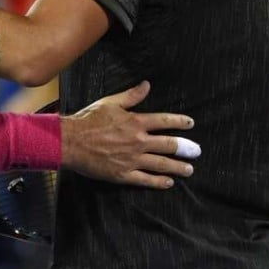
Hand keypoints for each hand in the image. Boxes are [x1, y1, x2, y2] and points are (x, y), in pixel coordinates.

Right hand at [61, 80, 199, 188]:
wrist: (70, 141)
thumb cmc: (89, 120)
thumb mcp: (110, 102)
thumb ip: (131, 96)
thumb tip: (147, 85)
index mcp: (135, 122)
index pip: (163, 121)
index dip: (179, 122)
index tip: (190, 123)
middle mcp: (137, 141)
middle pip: (168, 145)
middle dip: (185, 148)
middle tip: (197, 151)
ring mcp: (131, 160)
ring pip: (160, 164)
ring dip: (177, 167)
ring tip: (189, 170)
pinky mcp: (123, 174)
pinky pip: (145, 180)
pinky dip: (158, 182)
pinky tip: (168, 183)